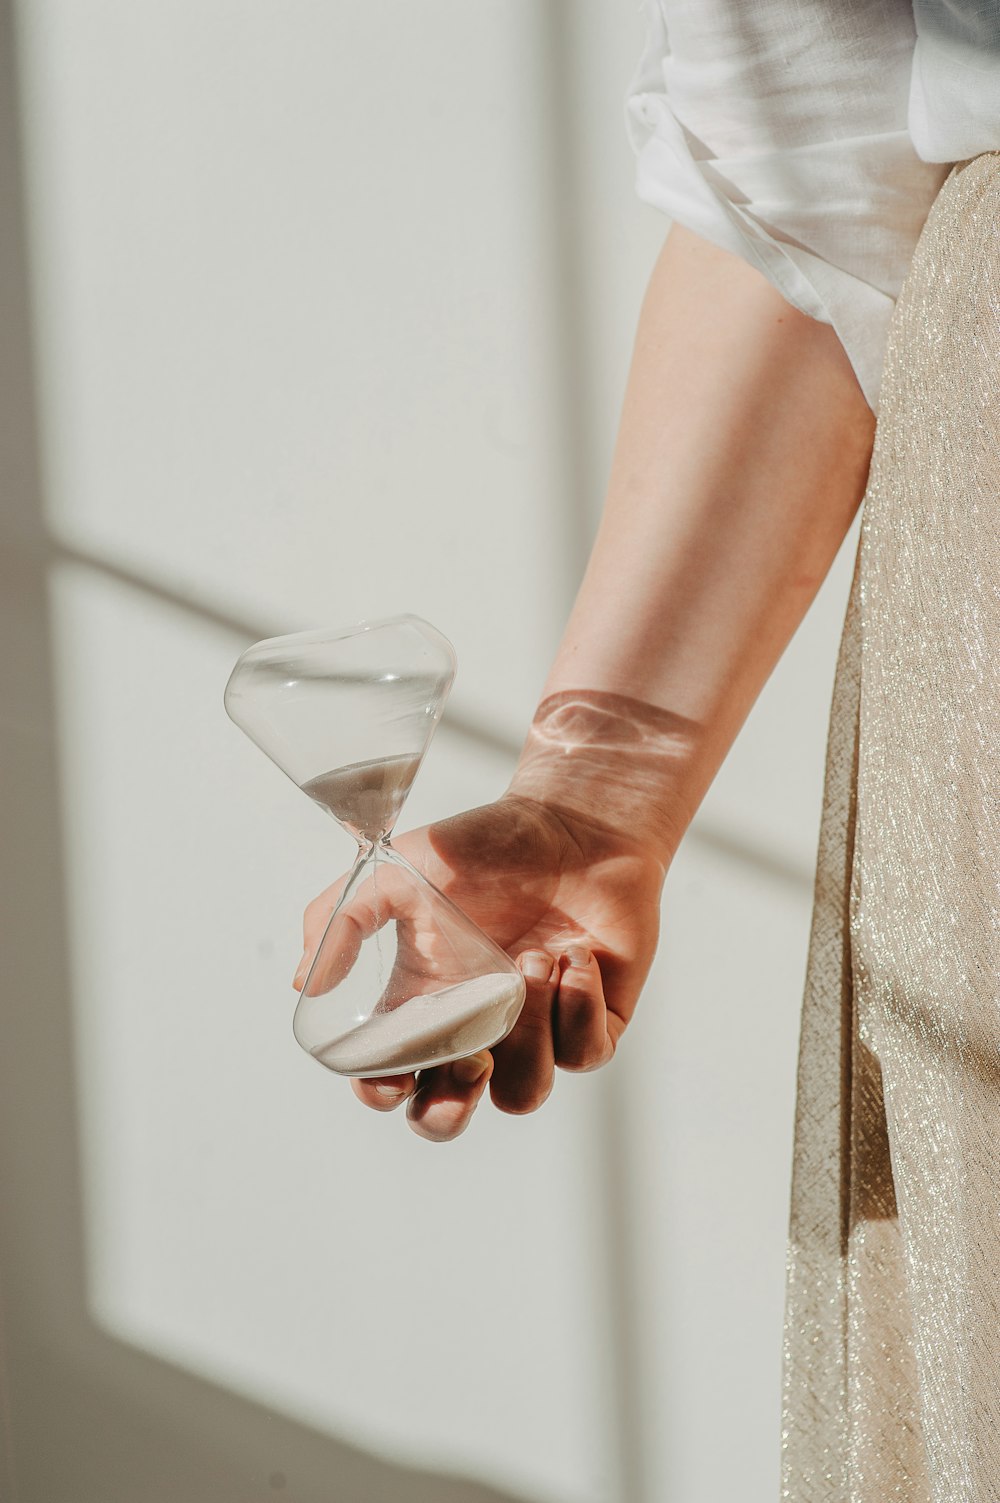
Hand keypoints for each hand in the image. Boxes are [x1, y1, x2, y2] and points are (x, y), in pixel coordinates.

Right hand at [295, 791, 667, 1141]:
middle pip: (449, 1114)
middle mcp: (476, 1028)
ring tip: (532, 957)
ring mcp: (536, 1030)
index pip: (393, 1077)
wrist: (575, 822)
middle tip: (472, 1060)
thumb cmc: (486, 844)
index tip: (391, 1077)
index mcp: (424, 1004)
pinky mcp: (593, 1021)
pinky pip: (584, 1053)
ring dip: (527, 1034)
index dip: (384, 1092)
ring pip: (522, 1093)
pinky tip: (574, 954)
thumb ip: (342, 919)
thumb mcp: (398, 869)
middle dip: (450, 1109)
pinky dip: (577, 1006)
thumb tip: (304, 983)